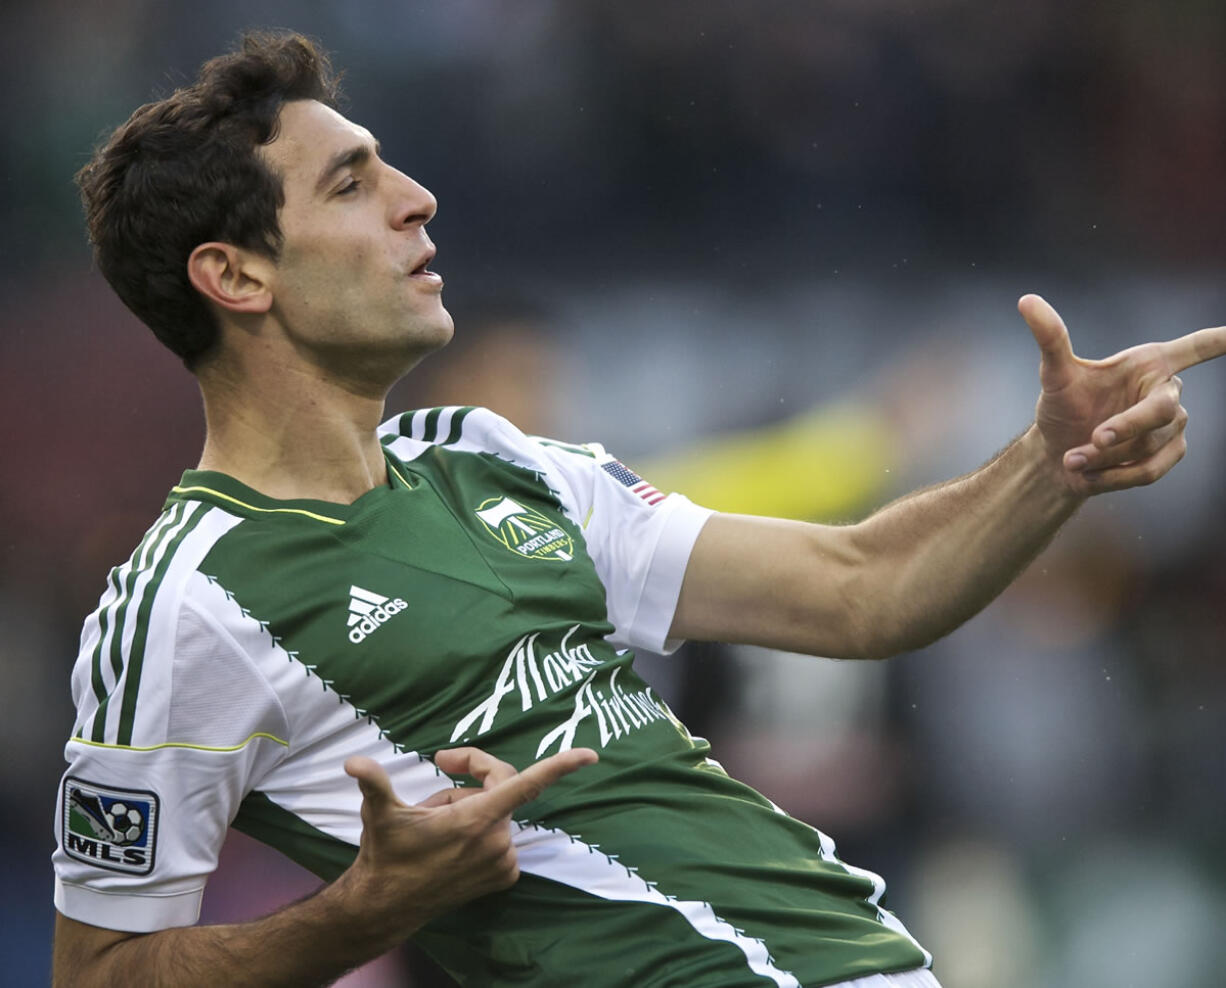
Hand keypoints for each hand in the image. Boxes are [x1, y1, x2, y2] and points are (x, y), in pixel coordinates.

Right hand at [338, 746, 597, 935]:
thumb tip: (352, 762)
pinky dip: (482, 830)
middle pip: (500, 786)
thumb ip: (373, 782)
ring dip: (472, 807)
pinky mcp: (504, 876)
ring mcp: (503, 861)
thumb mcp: (381, 813)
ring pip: (496, 811)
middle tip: (440, 775)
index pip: (526, 783)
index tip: (591, 754)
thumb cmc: (386, 853)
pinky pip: (500, 835)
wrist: (388, 904)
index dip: (560, 765)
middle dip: (472, 776)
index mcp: (477, 818)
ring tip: (438, 822)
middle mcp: (497, 839)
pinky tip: (453, 844)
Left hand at [1019, 294, 1225, 496]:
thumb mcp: (1055, 374)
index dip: (1220, 341)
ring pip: (1148, 446)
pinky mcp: (1170, 455)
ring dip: (1104, 457)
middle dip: (1127, 427)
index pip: (1196, 347)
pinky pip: (1149, 471)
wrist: (1057, 455)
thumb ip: (1051, 338)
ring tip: (1072, 458)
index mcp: (1149, 363)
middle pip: (1162, 410)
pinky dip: (1113, 476)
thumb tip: (1026, 300)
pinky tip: (1087, 474)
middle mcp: (1168, 391)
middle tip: (1093, 438)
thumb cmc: (1062, 407)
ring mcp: (1173, 425)